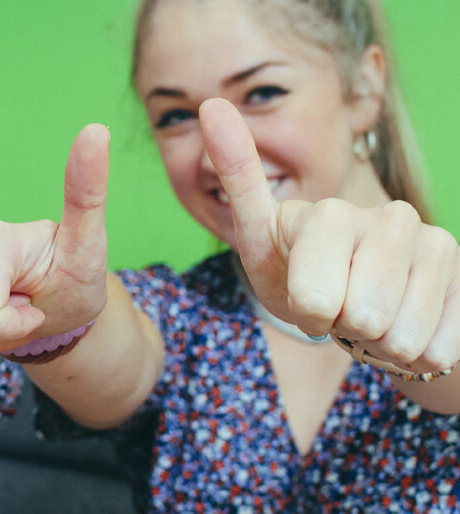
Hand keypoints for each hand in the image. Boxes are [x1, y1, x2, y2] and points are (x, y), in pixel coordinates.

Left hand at [200, 97, 459, 373]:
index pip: (315, 296)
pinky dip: (416, 353)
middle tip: (337, 309)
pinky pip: (438, 347)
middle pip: (362, 318)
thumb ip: (239, 179)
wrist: (359, 302)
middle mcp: (386, 218)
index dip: (309, 312)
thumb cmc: (298, 275)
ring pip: (402, 336)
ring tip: (367, 314)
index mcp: (327, 215)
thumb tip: (212, 102)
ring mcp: (432, 243)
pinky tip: (404, 323)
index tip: (305, 302)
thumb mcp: (259, 241)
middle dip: (344, 329)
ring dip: (379, 344)